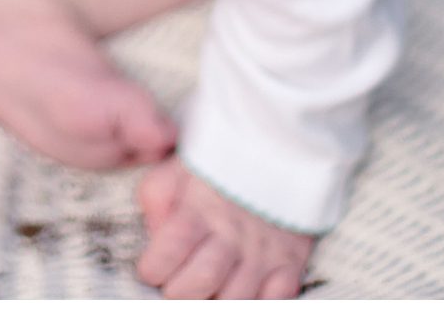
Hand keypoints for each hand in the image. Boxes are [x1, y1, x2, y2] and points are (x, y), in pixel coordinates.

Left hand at [135, 159, 313, 298]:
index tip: (152, 268)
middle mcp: (231, 232)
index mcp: (199, 209)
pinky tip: (245, 287)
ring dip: (218, 298)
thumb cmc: (221, 165)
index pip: (168, 252)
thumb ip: (157, 198)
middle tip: (178, 284)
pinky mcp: (291, 260)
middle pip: (202, 281)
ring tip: (210, 286)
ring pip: (237, 297)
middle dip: (181, 292)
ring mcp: (263, 249)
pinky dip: (259, 299)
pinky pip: (277, 297)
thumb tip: (154, 235)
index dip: (153, 269)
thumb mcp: (178, 169)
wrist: (281, 148)